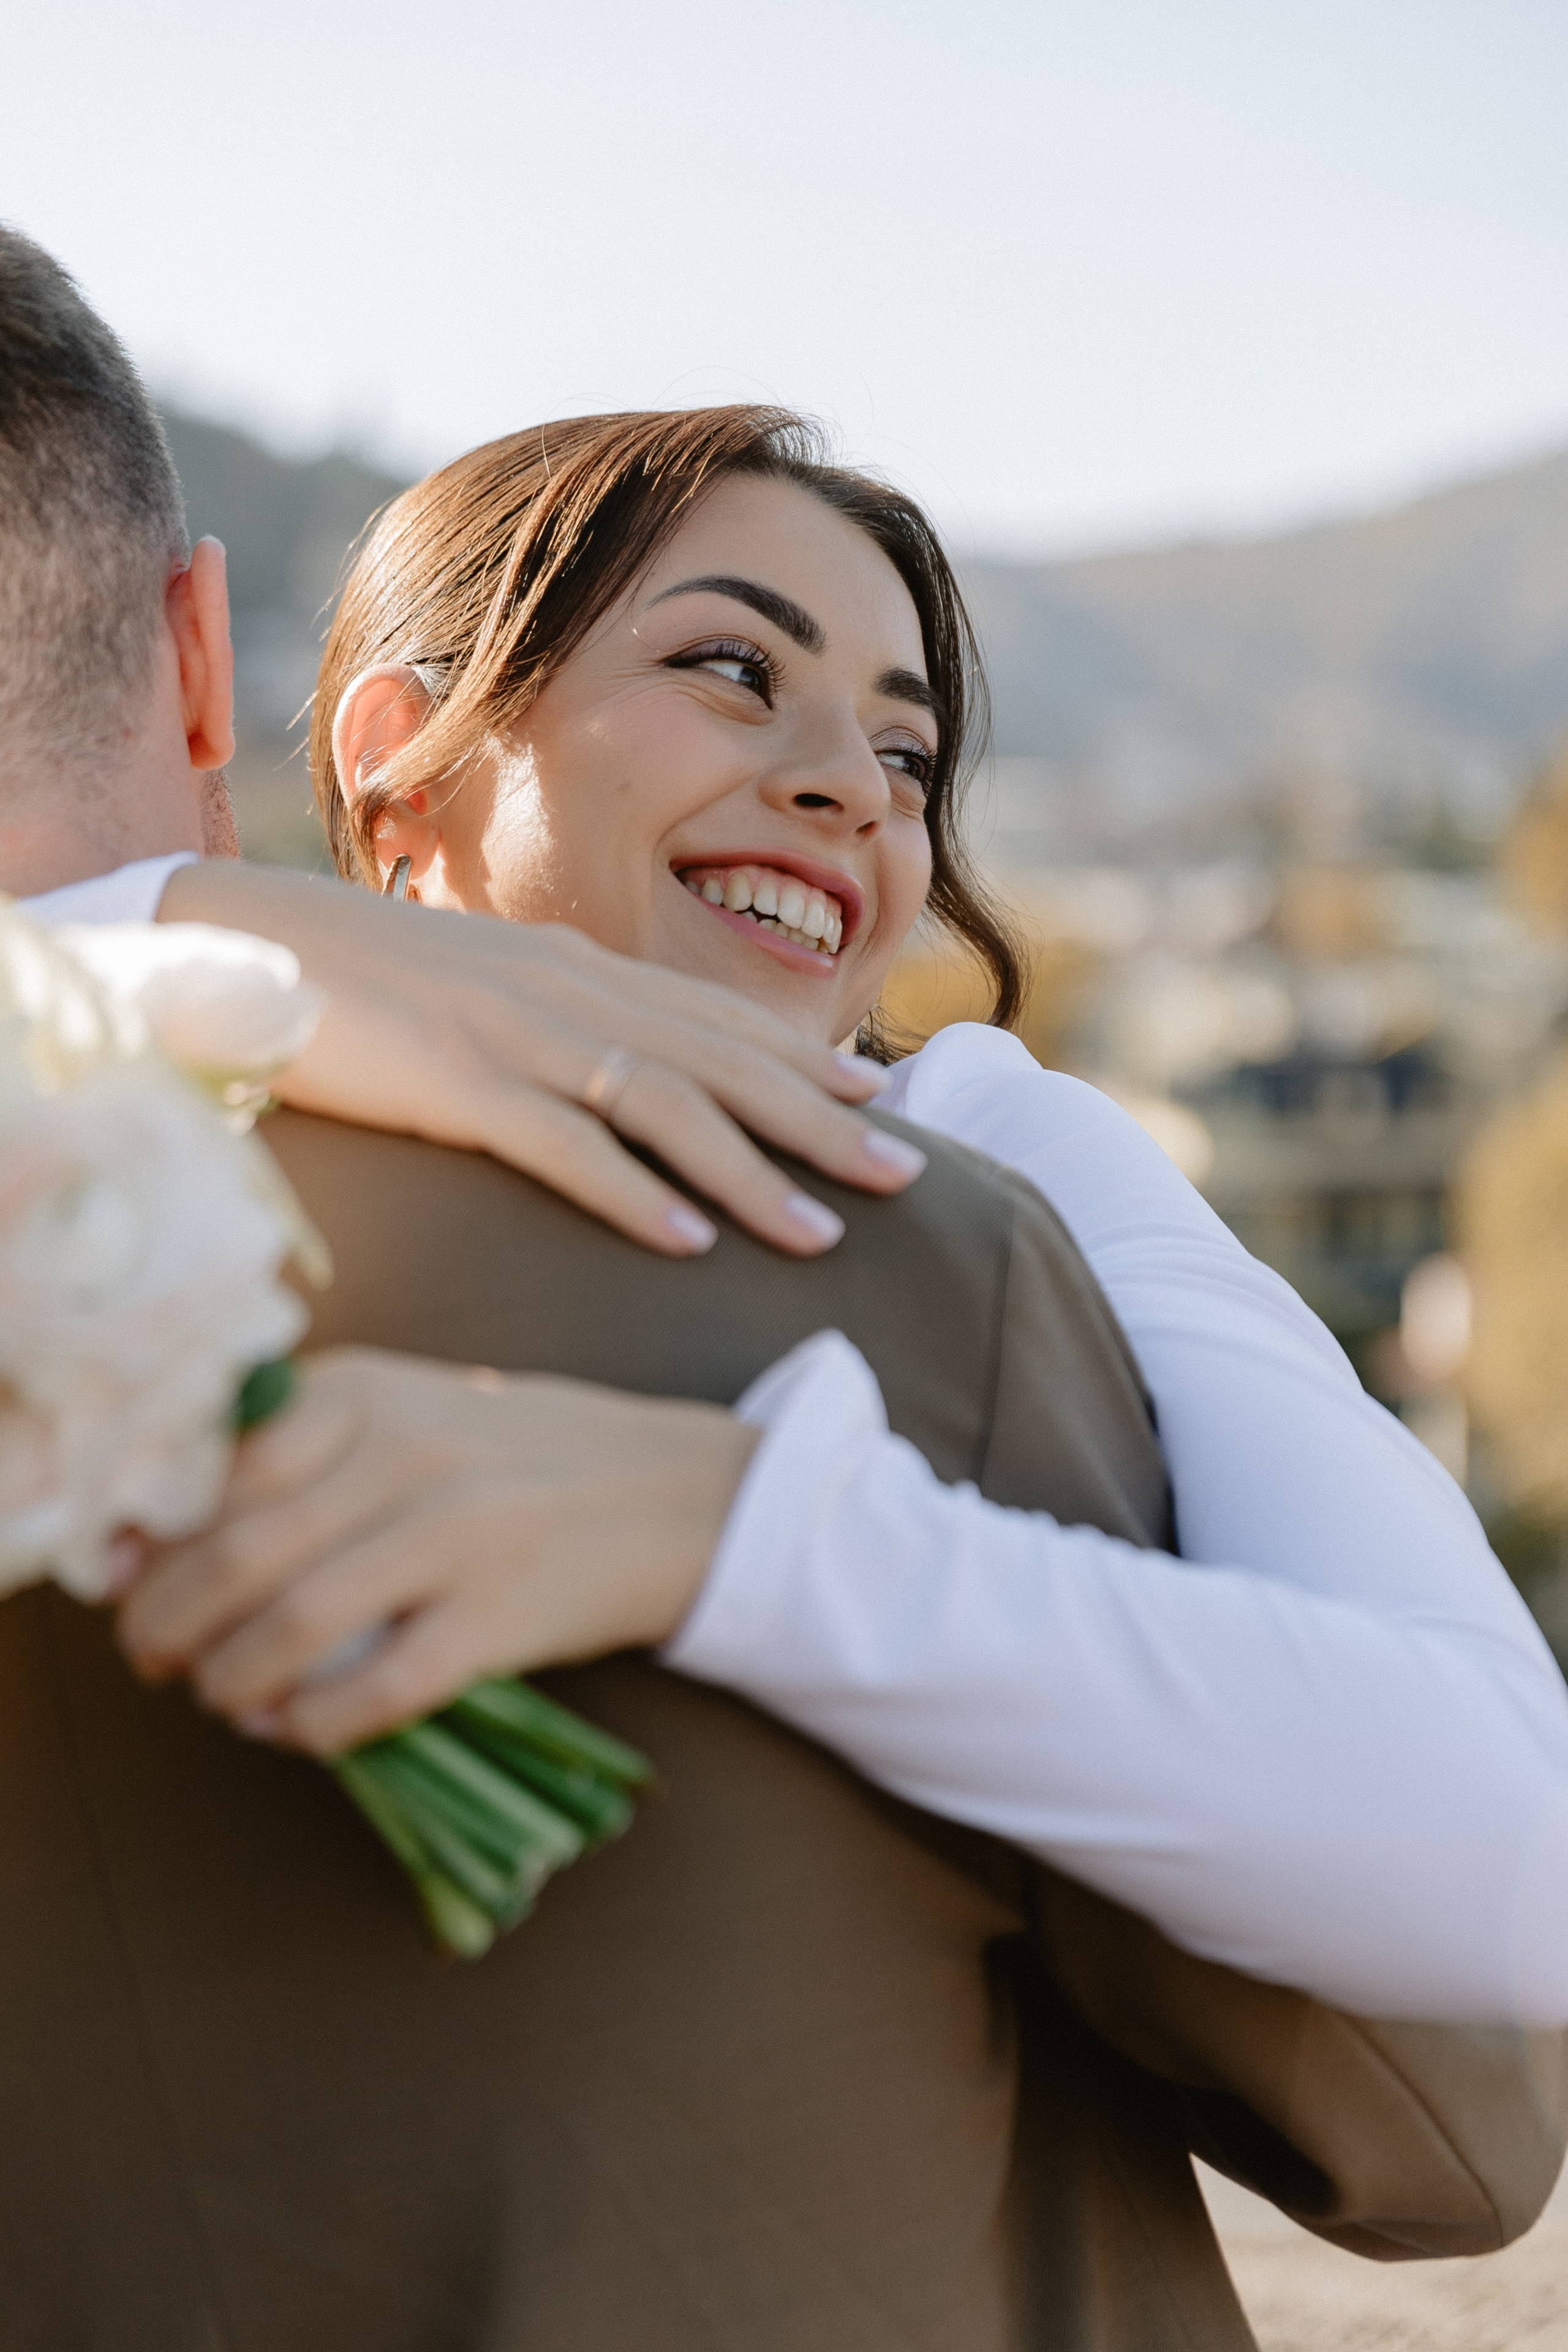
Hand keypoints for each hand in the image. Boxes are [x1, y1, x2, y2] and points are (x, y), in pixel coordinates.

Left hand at [116, 1347, 757, 1754]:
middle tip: (153, 1654)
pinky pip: (374, 1690)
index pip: (217, 1466)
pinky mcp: (499, 1617)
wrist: (677, 1493)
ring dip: (229, 1680)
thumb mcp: (413, 1412)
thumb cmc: (525, 1458)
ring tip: (221, 1696)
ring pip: (292, 1624)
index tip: (121, 1580)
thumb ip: (305, 1453)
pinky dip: (312, 1725)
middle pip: (237, 1550)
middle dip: (168, 1620)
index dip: (150, 1537)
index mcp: (369, 1390)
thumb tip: (165, 1536)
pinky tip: (296, 1729)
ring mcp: (457, 1534)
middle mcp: (407, 1451)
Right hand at [160, 862, 924, 1255]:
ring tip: (824, 1233)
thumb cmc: (358, 981)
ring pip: (665, 1108)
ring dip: (753, 1175)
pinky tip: (688, 1243)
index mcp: (572, 968)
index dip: (808, 1059)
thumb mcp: (478, 990)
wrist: (236, 940)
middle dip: (823, 1122)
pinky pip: (561, 1147)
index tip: (884, 1097)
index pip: (715, 1018)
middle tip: (908, 1174)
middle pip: (720, 1064)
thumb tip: (622, 1069)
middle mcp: (563, 994)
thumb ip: (556, 1022)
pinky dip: (632, 1195)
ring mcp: (512, 1038)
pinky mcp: (454, 1084)